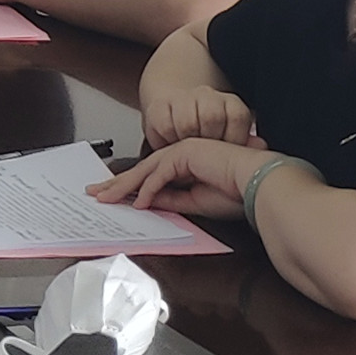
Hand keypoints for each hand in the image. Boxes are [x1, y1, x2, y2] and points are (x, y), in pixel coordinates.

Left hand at [88, 136, 267, 220]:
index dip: (129, 186)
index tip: (112, 197)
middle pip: (142, 171)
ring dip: (124, 186)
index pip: (150, 176)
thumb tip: (149, 203)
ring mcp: (183, 151)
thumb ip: (172, 199)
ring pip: (146, 170)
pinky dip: (149, 188)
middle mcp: (180, 154)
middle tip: (95, 193)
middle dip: (117, 183)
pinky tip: (139, 203)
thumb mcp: (196, 202)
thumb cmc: (237, 192)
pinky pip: (161, 174)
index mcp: (184, 164)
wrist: (261, 184)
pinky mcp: (186, 154)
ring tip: (105, 198)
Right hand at [145, 84, 258, 151]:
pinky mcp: (158, 106)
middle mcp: (207, 96)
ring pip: (187, 123)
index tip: (224, 153)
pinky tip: (173, 144)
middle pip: (211, 117)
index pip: (236, 117)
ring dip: (187, 142)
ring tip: (188, 150)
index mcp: (230, 105)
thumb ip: (245, 145)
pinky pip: (166, 127)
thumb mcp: (229, 142)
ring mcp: (182, 98)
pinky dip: (169, 142)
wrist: (173, 117)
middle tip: (204, 155)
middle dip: (208, 142)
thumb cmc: (206, 140)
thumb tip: (259, 146)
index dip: (230, 140)